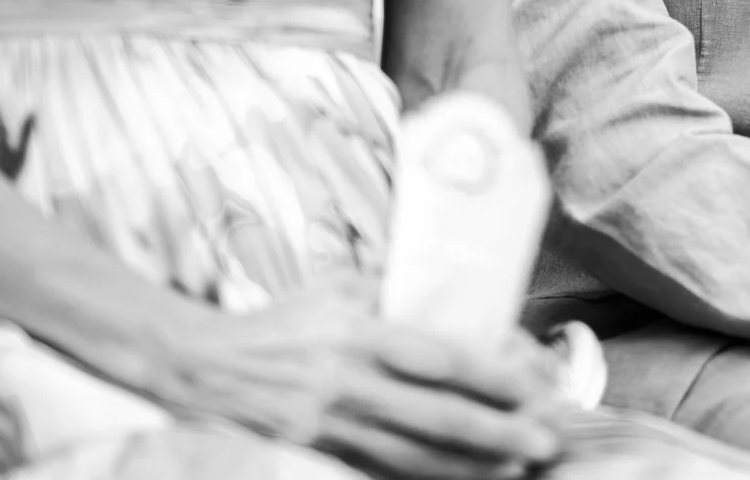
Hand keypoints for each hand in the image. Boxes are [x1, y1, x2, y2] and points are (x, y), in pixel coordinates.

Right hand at [153, 282, 563, 478]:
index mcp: (359, 334)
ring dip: (472, 467)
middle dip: (498, 434)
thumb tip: (461, 300)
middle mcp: (349, 385)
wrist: (203, 366)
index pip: (440, 359)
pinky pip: (381, 474)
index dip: (493, 377)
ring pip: (415, 458)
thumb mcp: (339, 287)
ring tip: (516, 470)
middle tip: (546, 443)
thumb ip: (395, 293)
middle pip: (437, 418)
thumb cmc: (284, 320)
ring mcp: (331, 429)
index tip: (536, 385)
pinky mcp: (318, 456)